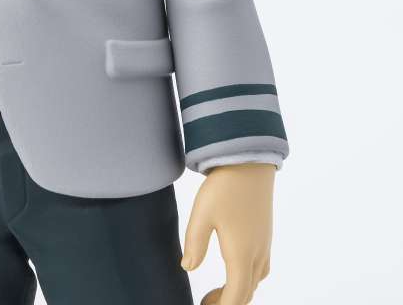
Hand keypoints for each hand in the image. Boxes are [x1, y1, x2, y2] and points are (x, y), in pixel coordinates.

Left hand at [181, 163, 274, 304]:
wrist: (250, 161)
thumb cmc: (225, 186)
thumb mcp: (202, 213)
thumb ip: (194, 243)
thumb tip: (187, 267)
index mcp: (242, 254)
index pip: (235, 296)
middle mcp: (257, 253)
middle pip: (246, 292)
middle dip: (228, 302)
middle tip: (207, 302)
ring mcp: (264, 244)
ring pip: (254, 281)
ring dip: (238, 291)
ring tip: (218, 290)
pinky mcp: (264, 234)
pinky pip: (260, 267)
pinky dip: (247, 277)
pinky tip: (235, 267)